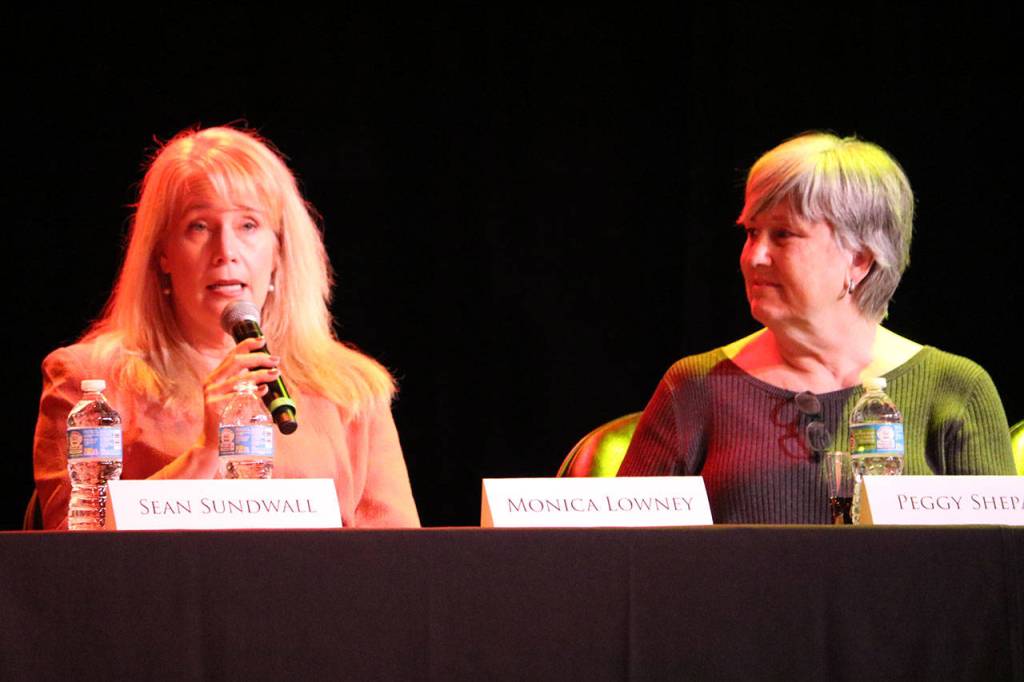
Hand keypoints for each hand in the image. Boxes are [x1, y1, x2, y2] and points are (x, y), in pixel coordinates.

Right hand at [198, 337, 280, 452]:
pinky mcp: (215, 407)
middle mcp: (211, 382)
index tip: (262, 340)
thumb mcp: (235, 395)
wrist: (215, 440)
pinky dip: (253, 392)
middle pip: (236, 362)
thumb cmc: (230, 416)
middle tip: (275, 360)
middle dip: (258, 358)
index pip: (231, 355)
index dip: (247, 344)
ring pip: (239, 379)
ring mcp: (212, 394)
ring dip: (260, 374)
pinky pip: (237, 396)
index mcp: (216, 376)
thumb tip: (267, 368)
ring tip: (275, 373)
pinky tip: (263, 390)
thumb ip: (244, 382)